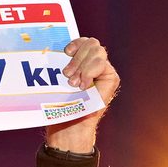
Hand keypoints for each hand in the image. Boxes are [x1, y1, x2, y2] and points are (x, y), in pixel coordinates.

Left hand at [45, 37, 117, 154]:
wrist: (69, 125)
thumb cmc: (60, 105)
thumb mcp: (57, 80)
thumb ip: (62, 63)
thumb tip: (56, 47)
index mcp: (82, 61)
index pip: (84, 41)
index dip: (76, 43)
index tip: (65, 52)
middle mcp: (94, 63)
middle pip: (92, 43)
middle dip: (78, 57)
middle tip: (67, 75)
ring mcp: (104, 70)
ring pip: (98, 51)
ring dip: (83, 66)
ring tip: (73, 83)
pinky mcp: (111, 78)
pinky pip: (102, 64)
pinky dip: (90, 72)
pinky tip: (83, 85)